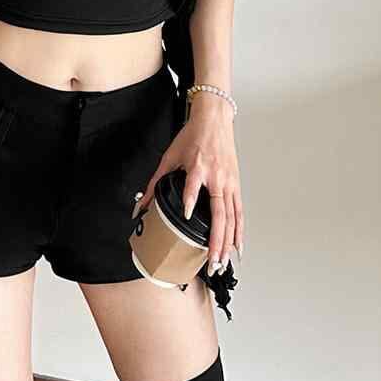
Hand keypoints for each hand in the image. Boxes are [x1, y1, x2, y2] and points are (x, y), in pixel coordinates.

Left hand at [140, 93, 243, 275]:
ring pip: (232, 217)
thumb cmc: (193, 135)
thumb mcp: (170, 156)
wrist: (214, 119)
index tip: (185, 216)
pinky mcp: (236, 184)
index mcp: (198, 167)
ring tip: (224, 261)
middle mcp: (217, 177)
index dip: (190, 200)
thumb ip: (156, 181)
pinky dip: (239, 230)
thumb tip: (141, 202)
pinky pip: (239, 211)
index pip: (193, 186)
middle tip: (212, 260)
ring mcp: (229, 182)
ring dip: (228, 241)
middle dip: (216, 239)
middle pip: (220, 213)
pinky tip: (238, 245)